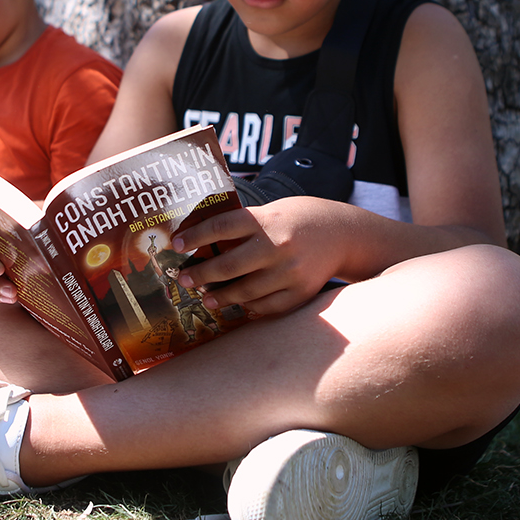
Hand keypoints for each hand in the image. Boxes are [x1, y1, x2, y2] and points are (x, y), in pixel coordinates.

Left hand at [170, 199, 345, 316]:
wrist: (342, 234)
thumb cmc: (298, 219)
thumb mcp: (272, 212)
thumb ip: (244, 226)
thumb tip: (203, 242)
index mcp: (266, 219)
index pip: (221, 226)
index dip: (195, 236)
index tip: (176, 244)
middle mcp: (277, 245)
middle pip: (229, 265)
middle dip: (201, 275)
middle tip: (184, 280)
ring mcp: (290, 272)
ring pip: (246, 291)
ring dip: (221, 297)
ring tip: (206, 298)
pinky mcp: (301, 292)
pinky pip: (267, 306)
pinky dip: (249, 307)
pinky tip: (238, 305)